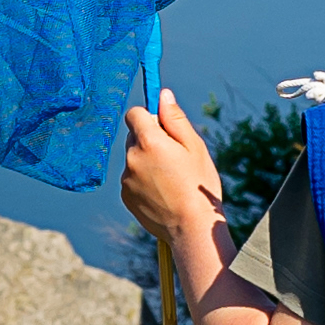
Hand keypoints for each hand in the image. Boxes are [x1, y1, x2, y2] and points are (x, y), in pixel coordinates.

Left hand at [115, 97, 226, 275]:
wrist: (191, 229)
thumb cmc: (198, 185)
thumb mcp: (194, 147)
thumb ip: (175, 119)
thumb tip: (162, 95)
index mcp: (149, 141)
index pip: (134, 114)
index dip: (148, 117)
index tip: (162, 127)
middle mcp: (132, 158)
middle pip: (134, 136)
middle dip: (149, 140)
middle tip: (173, 158)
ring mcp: (126, 178)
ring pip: (133, 159)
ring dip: (146, 162)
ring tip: (170, 180)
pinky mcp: (125, 196)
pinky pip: (131, 179)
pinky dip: (143, 181)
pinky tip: (163, 193)